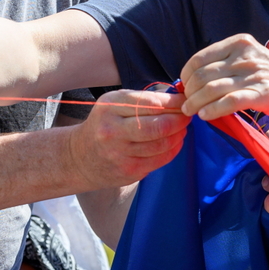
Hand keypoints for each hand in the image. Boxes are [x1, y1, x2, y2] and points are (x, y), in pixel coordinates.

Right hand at [68, 89, 189, 187]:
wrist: (80, 157)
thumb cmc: (105, 124)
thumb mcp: (115, 103)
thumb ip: (143, 99)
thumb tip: (178, 98)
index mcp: (110, 108)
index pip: (152, 103)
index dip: (175, 102)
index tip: (186, 100)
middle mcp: (113, 131)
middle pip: (159, 126)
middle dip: (180, 119)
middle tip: (188, 115)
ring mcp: (120, 154)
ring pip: (163, 144)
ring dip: (179, 135)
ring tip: (182, 128)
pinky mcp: (129, 171)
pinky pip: (160, 160)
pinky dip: (173, 149)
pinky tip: (175, 142)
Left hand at [179, 34, 268, 121]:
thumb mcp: (251, 58)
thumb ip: (227, 63)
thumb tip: (195, 77)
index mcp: (240, 43)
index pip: (200, 58)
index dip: (186, 76)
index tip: (184, 88)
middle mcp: (245, 56)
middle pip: (203, 75)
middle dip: (189, 92)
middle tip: (185, 104)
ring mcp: (254, 75)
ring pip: (212, 89)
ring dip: (196, 103)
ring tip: (190, 111)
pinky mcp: (262, 94)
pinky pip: (228, 102)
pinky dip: (212, 110)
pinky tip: (206, 116)